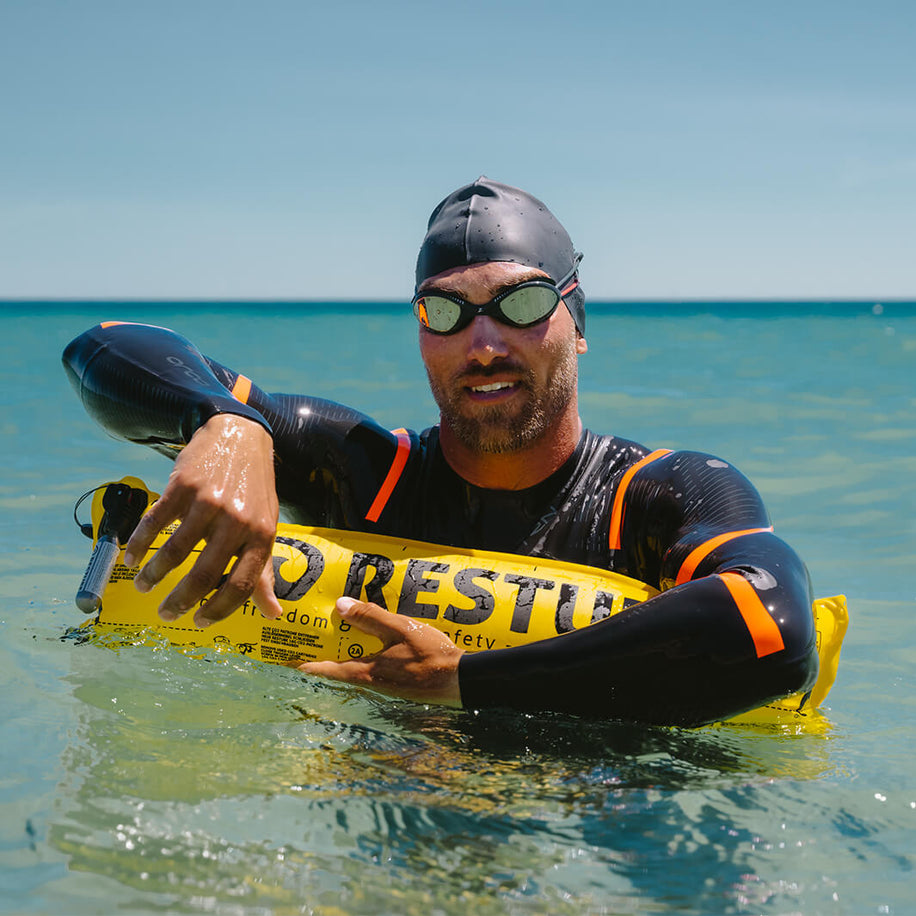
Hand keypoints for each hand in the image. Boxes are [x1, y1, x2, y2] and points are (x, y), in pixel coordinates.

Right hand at [123, 414, 282, 625]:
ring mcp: (209, 502)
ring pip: (176, 551)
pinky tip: (133, 557)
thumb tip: (273, 614)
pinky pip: (155, 524)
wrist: (239, 434)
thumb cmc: (254, 489)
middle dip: (180, 601)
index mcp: (262, 534)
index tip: (200, 623)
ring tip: (144, 585)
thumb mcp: (266, 525)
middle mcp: (237, 520)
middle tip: (166, 613)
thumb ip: (264, 571)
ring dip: (154, 575)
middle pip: (204, 574)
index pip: (242, 584)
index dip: (220, 609)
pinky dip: (140, 544)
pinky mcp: (183, 487)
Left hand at [298, 597, 462, 705]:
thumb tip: (340, 606)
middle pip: (334, 674)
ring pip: (351, 674)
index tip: (281, 661)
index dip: (300, 665)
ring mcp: (382, 688)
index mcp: (365, 672)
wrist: (460, 680)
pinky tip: (364, 648)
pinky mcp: (395, 687)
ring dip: (337, 661)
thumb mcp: (400, 629)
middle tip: (303, 644)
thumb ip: (371, 617)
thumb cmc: (431, 655)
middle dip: (317, 660)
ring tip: (329, 643)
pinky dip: (358, 661)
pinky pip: (368, 673)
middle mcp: (369, 684)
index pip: (323, 670)